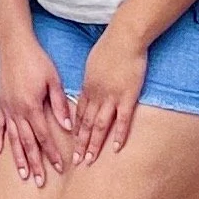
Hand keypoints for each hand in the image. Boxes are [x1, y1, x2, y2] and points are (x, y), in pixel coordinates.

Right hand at [0, 32, 73, 186]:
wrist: (13, 46)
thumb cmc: (36, 60)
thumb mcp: (54, 80)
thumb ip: (60, 105)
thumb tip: (67, 127)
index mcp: (32, 106)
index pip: (44, 136)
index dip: (52, 153)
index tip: (59, 167)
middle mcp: (17, 111)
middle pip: (27, 143)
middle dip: (34, 163)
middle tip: (39, 182)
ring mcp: (6, 108)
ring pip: (12, 139)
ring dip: (18, 158)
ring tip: (22, 174)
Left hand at [70, 20, 148, 164]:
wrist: (125, 37)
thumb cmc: (110, 47)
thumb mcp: (93, 64)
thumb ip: (91, 80)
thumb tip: (88, 89)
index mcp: (87, 87)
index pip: (78, 114)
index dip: (75, 131)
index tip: (71, 145)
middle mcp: (96, 95)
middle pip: (86, 124)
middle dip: (80, 143)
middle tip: (76, 161)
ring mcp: (112, 97)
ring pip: (100, 125)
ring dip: (94, 144)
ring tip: (90, 160)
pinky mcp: (128, 96)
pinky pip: (122, 120)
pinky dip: (119, 135)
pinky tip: (116, 148)